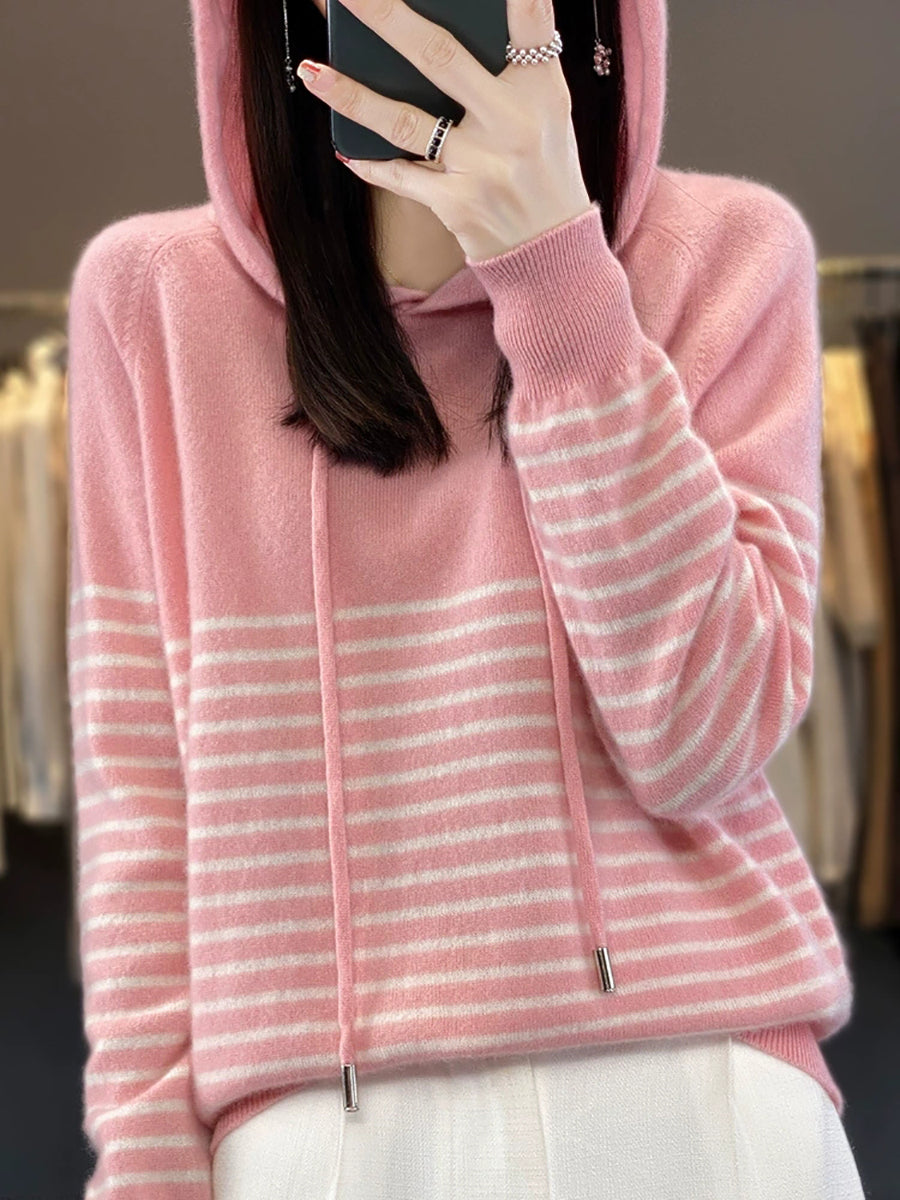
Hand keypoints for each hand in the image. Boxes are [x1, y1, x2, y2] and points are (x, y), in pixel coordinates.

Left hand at [296, 0, 593, 262]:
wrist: (552, 253)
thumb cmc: (543, 170)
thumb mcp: (546, 112)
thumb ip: (512, 67)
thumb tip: (440, 26)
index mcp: (542, 90)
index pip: (529, 21)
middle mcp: (513, 124)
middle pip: (440, 57)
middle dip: (385, 16)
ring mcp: (482, 167)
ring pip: (405, 122)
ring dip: (352, 96)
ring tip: (312, 71)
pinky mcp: (458, 205)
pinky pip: (402, 177)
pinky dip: (371, 163)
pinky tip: (344, 147)